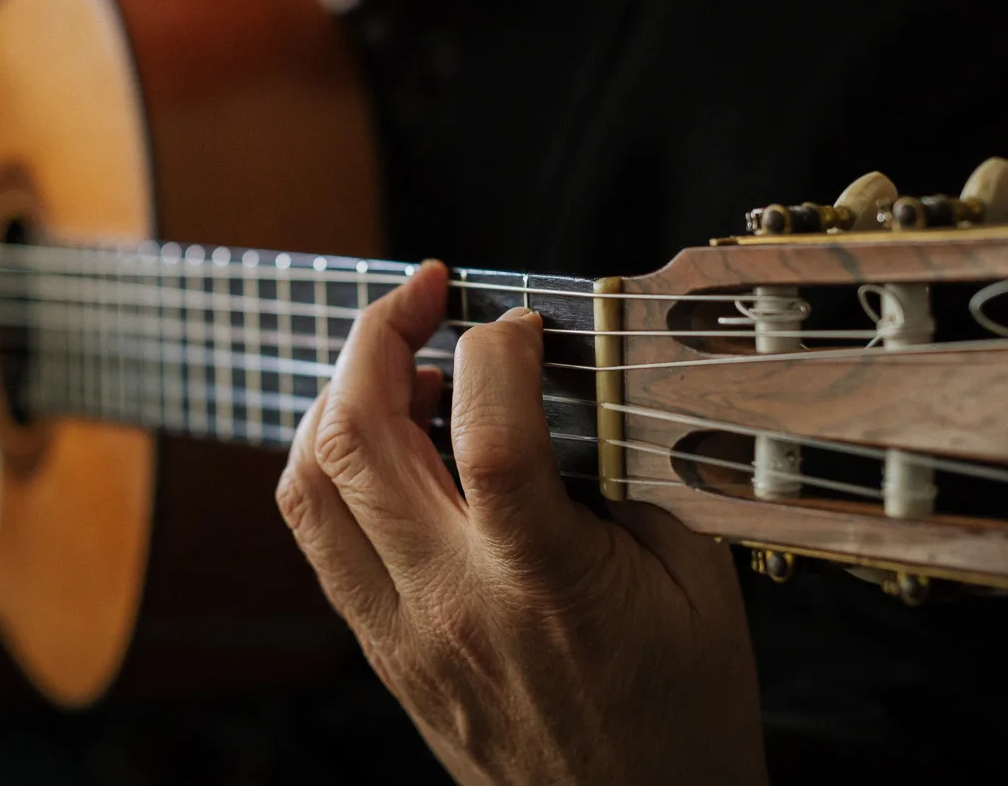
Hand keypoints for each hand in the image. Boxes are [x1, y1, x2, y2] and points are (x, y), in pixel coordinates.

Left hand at [277, 262, 766, 785]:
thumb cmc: (681, 713)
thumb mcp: (700, 577)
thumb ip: (642, 469)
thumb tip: (583, 376)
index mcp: (546, 584)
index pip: (485, 436)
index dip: (495, 349)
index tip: (522, 326)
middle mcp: (452, 605)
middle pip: (356, 441)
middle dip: (377, 335)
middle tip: (424, 294)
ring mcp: (401, 632)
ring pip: (307, 486)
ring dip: (337, 397)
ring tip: (397, 365)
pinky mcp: (380, 650)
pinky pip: (315, 536)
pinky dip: (329, 463)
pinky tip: (384, 440)